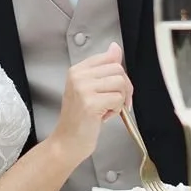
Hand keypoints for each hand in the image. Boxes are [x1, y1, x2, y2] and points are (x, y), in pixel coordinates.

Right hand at [53, 42, 132, 162]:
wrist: (67, 142)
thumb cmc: (79, 119)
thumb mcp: (90, 89)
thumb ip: (104, 69)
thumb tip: (115, 48)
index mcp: (77, 70)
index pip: (108, 58)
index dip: (118, 74)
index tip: (115, 88)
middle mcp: (78, 76)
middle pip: (117, 69)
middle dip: (124, 87)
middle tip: (115, 102)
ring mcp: (83, 89)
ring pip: (120, 83)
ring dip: (120, 99)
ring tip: (107, 109)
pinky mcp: (90, 103)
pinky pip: (118, 99)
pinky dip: (117, 110)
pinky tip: (104, 116)